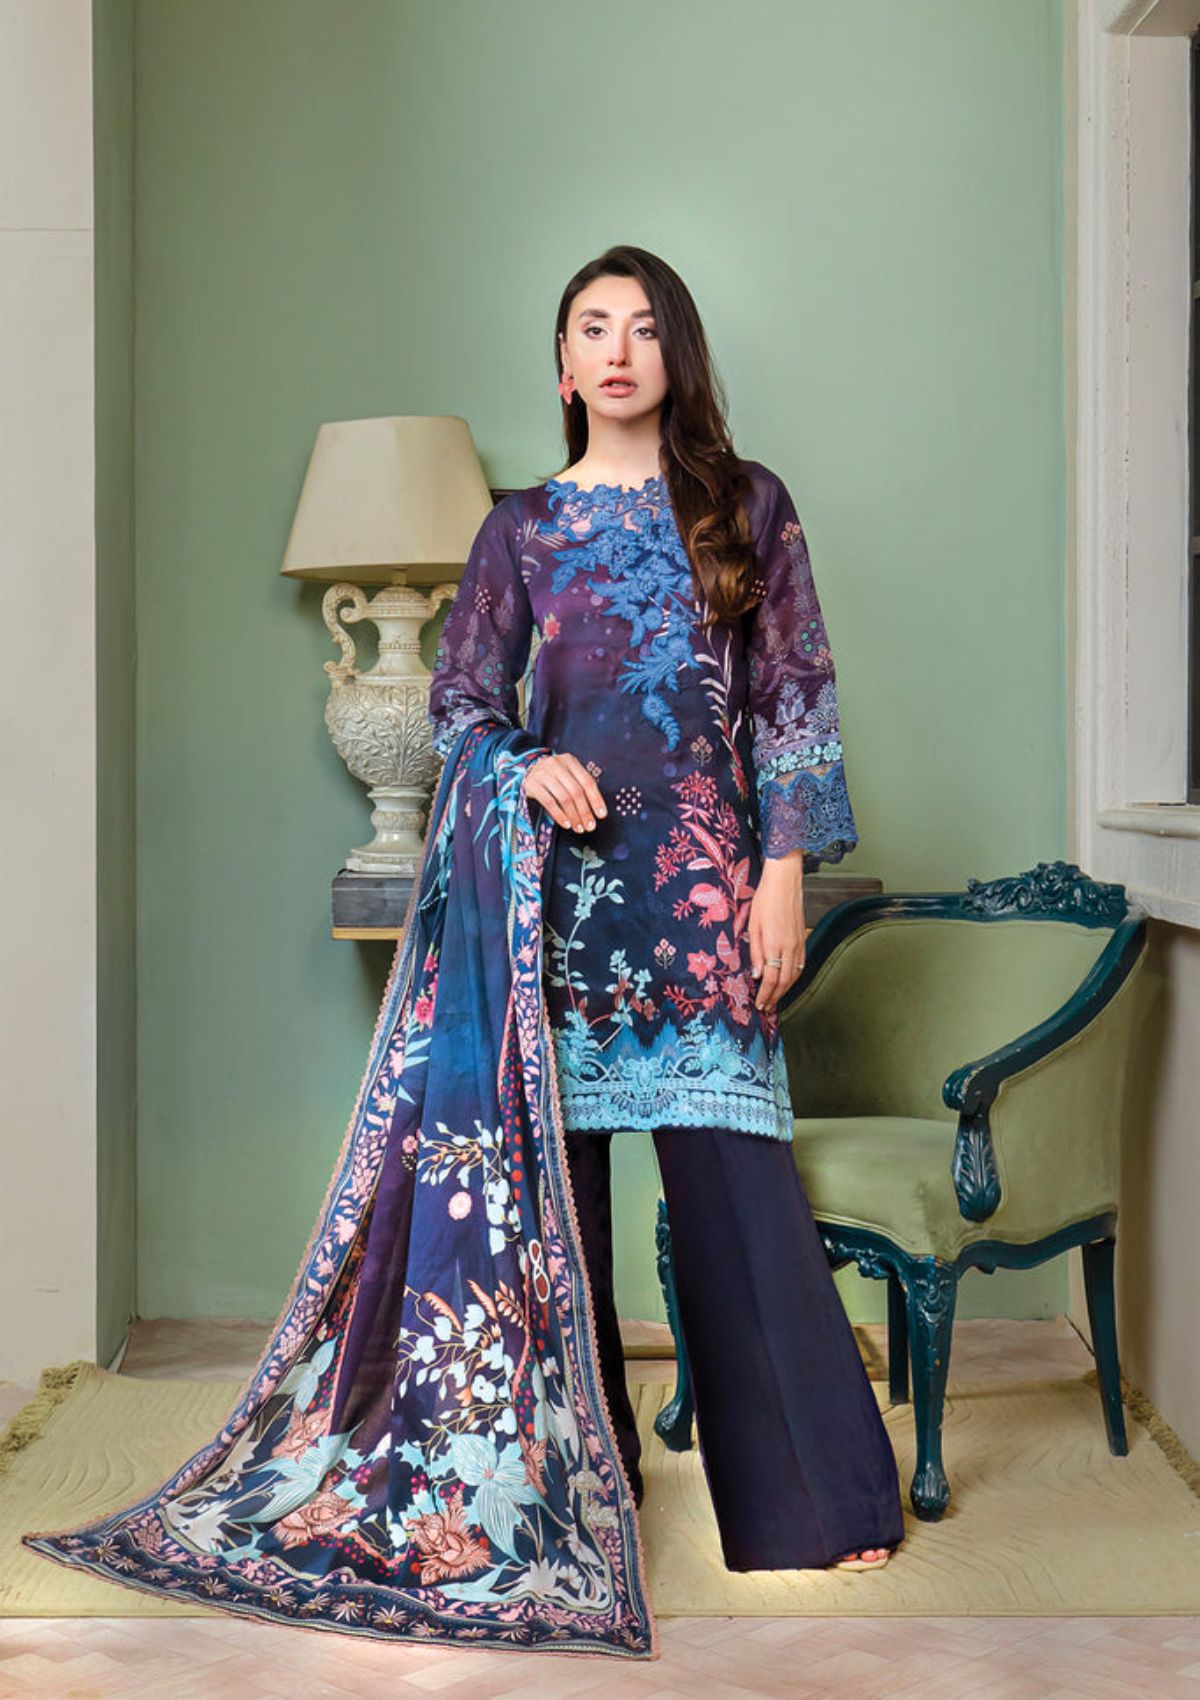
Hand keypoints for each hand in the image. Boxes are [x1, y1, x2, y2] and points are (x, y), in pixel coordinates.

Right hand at [524, 751, 607, 832]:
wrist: (527, 771)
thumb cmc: (554, 777)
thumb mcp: (568, 775)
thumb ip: (581, 787)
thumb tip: (596, 811)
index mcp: (570, 761)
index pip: (587, 781)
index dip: (596, 799)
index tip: (602, 815)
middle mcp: (556, 764)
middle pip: (576, 791)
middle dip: (585, 811)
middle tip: (590, 826)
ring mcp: (543, 773)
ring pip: (564, 798)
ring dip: (573, 816)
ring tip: (579, 828)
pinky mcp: (532, 784)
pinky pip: (549, 802)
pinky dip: (559, 815)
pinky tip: (566, 824)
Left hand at [748, 854, 806, 1011]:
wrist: (785, 882)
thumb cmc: (765, 900)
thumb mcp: (753, 925)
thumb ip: (756, 952)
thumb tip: (758, 975)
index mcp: (775, 944)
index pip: (771, 979)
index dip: (766, 995)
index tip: (759, 1004)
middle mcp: (790, 947)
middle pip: (785, 981)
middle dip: (775, 997)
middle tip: (766, 1008)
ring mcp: (799, 943)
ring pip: (795, 975)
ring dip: (785, 990)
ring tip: (775, 999)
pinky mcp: (803, 939)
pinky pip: (801, 964)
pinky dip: (794, 977)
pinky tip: (787, 981)